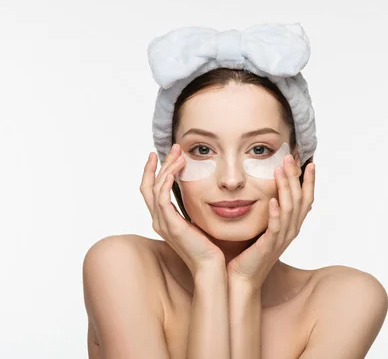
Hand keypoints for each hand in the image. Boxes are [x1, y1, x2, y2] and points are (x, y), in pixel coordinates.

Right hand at [140, 143, 224, 274]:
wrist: (211, 267)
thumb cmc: (209, 248)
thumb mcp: (198, 223)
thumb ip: (193, 210)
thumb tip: (201, 193)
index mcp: (164, 220)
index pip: (151, 191)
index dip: (153, 172)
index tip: (159, 155)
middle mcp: (159, 221)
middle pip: (149, 186)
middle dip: (160, 164)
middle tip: (173, 148)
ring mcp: (162, 223)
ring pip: (155, 188)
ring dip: (166, 167)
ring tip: (178, 153)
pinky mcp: (170, 224)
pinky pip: (162, 196)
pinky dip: (167, 179)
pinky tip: (179, 167)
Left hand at [227, 154, 315, 288]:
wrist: (242, 278)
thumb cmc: (249, 252)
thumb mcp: (263, 227)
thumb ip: (269, 210)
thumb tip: (267, 190)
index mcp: (292, 225)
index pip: (306, 199)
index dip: (309, 182)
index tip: (310, 163)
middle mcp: (291, 231)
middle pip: (299, 199)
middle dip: (296, 177)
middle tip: (290, 158)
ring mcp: (281, 239)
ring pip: (289, 209)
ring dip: (285, 188)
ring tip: (279, 170)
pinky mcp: (269, 246)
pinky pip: (275, 227)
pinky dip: (275, 213)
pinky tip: (271, 200)